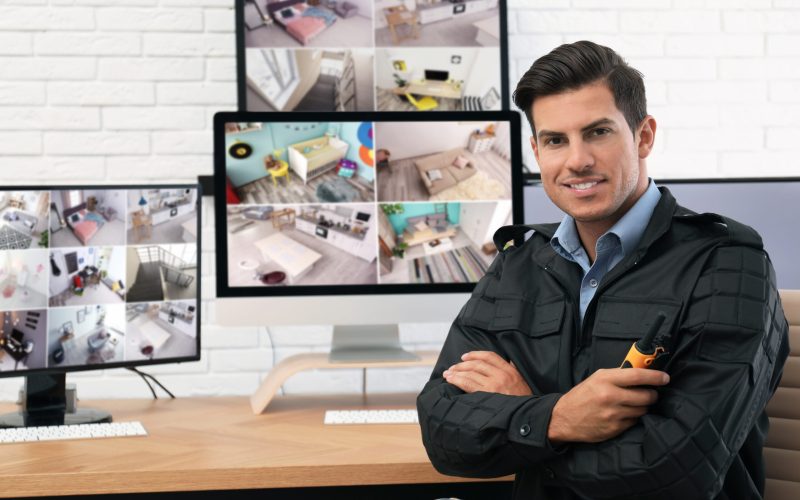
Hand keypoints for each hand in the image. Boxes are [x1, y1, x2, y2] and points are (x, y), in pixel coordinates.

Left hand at [443, 351, 532, 395]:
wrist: (528, 416)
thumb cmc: (524, 402)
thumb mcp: (522, 382)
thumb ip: (512, 371)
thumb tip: (507, 363)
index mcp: (510, 371)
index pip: (490, 356)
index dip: (475, 354)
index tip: (464, 356)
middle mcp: (501, 375)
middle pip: (477, 364)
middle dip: (462, 365)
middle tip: (452, 367)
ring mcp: (493, 385)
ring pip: (470, 374)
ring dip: (456, 372)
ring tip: (448, 374)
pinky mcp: (486, 395)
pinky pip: (468, 384)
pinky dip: (457, 381)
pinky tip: (451, 380)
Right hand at [548, 368, 668, 442]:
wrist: (564, 418)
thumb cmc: (582, 396)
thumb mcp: (596, 378)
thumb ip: (618, 375)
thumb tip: (641, 372)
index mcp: (605, 379)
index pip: (637, 375)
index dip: (655, 376)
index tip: (665, 377)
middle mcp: (610, 396)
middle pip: (646, 395)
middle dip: (652, 394)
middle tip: (650, 393)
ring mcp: (613, 414)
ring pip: (643, 410)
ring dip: (643, 406)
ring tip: (635, 404)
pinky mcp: (615, 428)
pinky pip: (635, 421)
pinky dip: (634, 417)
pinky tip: (625, 414)